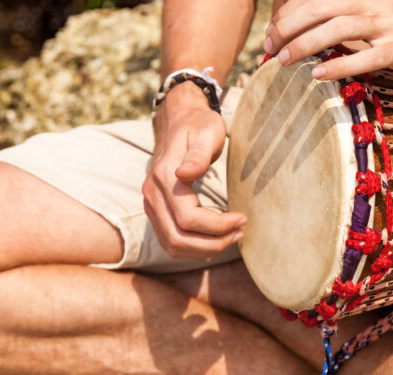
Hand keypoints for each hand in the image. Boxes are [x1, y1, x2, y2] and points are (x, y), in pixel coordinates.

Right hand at [142, 82, 245, 258]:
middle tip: (240, 233)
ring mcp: (151, 203)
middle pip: (178, 238)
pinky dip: (192, 247)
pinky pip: (169, 239)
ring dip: (203, 249)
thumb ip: (198, 155)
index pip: (188, 218)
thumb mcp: (205, 133)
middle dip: (213, 243)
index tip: (242, 218)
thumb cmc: (198, 125)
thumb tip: (186, 173)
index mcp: (164, 177)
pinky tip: (214, 238)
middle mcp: (152, 194)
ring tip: (231, 237)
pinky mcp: (155, 209)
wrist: (178, 120)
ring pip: (172, 244)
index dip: (217, 226)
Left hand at [263, 0, 392, 85]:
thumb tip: (306, 33)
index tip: (272, 32)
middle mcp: (377, 3)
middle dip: (289, 25)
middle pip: (322, 6)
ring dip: (305, 44)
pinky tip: (316, 74)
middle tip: (269, 45)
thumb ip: (345, 21)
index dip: (290, 12)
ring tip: (283, 60)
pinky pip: (364, 57)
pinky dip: (337, 65)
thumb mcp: (376, 18)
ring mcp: (391, 25)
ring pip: (339, 28)